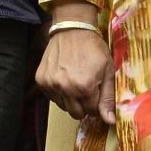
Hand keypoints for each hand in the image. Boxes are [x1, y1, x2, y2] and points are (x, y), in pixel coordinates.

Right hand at [36, 0, 115, 124]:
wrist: (72, 28)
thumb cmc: (93, 49)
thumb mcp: (107, 72)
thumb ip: (108, 99)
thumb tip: (109, 122)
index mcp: (84, 87)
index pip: (92, 112)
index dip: (96, 104)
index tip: (96, 92)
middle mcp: (65, 88)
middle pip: (77, 114)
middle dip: (84, 106)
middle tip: (86, 90)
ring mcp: (51, 84)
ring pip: (64, 107)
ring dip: (71, 100)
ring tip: (75, 82)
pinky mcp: (41, 80)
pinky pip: (53, 98)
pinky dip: (59, 93)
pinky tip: (64, 79)